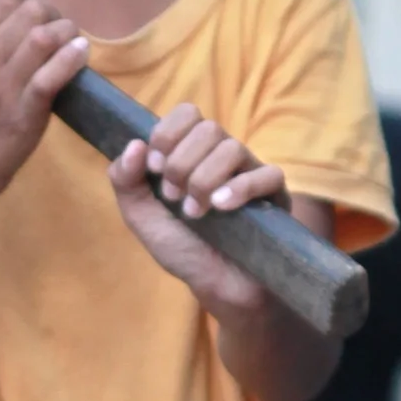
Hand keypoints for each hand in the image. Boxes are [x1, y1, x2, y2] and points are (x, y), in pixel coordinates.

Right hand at [0, 0, 90, 214]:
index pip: (1, 0)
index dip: (23, 1)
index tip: (32, 15)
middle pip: (29, 12)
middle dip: (49, 15)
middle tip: (56, 28)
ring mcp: (3, 84)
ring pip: (45, 36)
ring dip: (66, 32)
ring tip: (71, 39)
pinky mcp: (26, 109)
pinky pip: (55, 72)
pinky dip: (72, 57)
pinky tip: (80, 52)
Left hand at [107, 100, 289, 313]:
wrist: (216, 286)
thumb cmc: (182, 248)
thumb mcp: (141, 217)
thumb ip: (125, 181)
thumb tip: (134, 144)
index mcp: (193, 153)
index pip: (187, 114)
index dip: (168, 133)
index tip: (155, 167)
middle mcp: (222, 157)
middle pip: (208, 128)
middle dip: (181, 163)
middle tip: (173, 197)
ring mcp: (251, 174)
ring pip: (233, 149)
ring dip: (204, 180)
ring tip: (195, 213)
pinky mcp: (275, 197)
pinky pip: (266, 175)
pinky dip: (240, 188)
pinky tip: (222, 208)